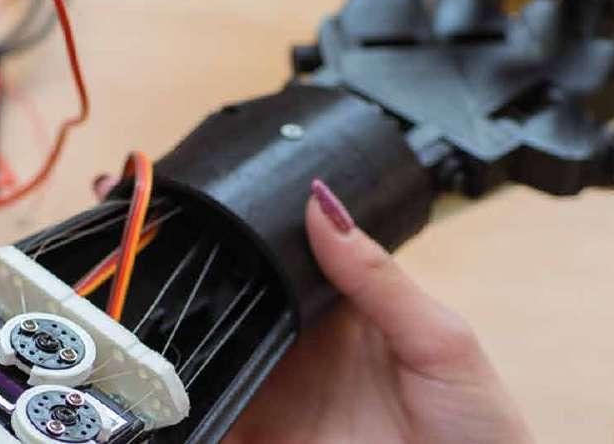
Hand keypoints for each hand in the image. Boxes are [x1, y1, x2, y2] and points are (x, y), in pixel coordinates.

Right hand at [88, 177, 531, 443]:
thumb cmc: (480, 431)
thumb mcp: (442, 342)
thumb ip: (379, 276)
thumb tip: (322, 202)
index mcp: (340, 307)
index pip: (275, 254)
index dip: (235, 227)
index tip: (192, 194)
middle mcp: (298, 345)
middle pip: (226, 298)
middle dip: (180, 269)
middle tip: (139, 238)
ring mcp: (274, 393)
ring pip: (204, 351)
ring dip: (167, 328)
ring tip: (132, 294)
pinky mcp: (256, 434)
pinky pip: (206, 413)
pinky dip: (176, 398)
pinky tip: (155, 373)